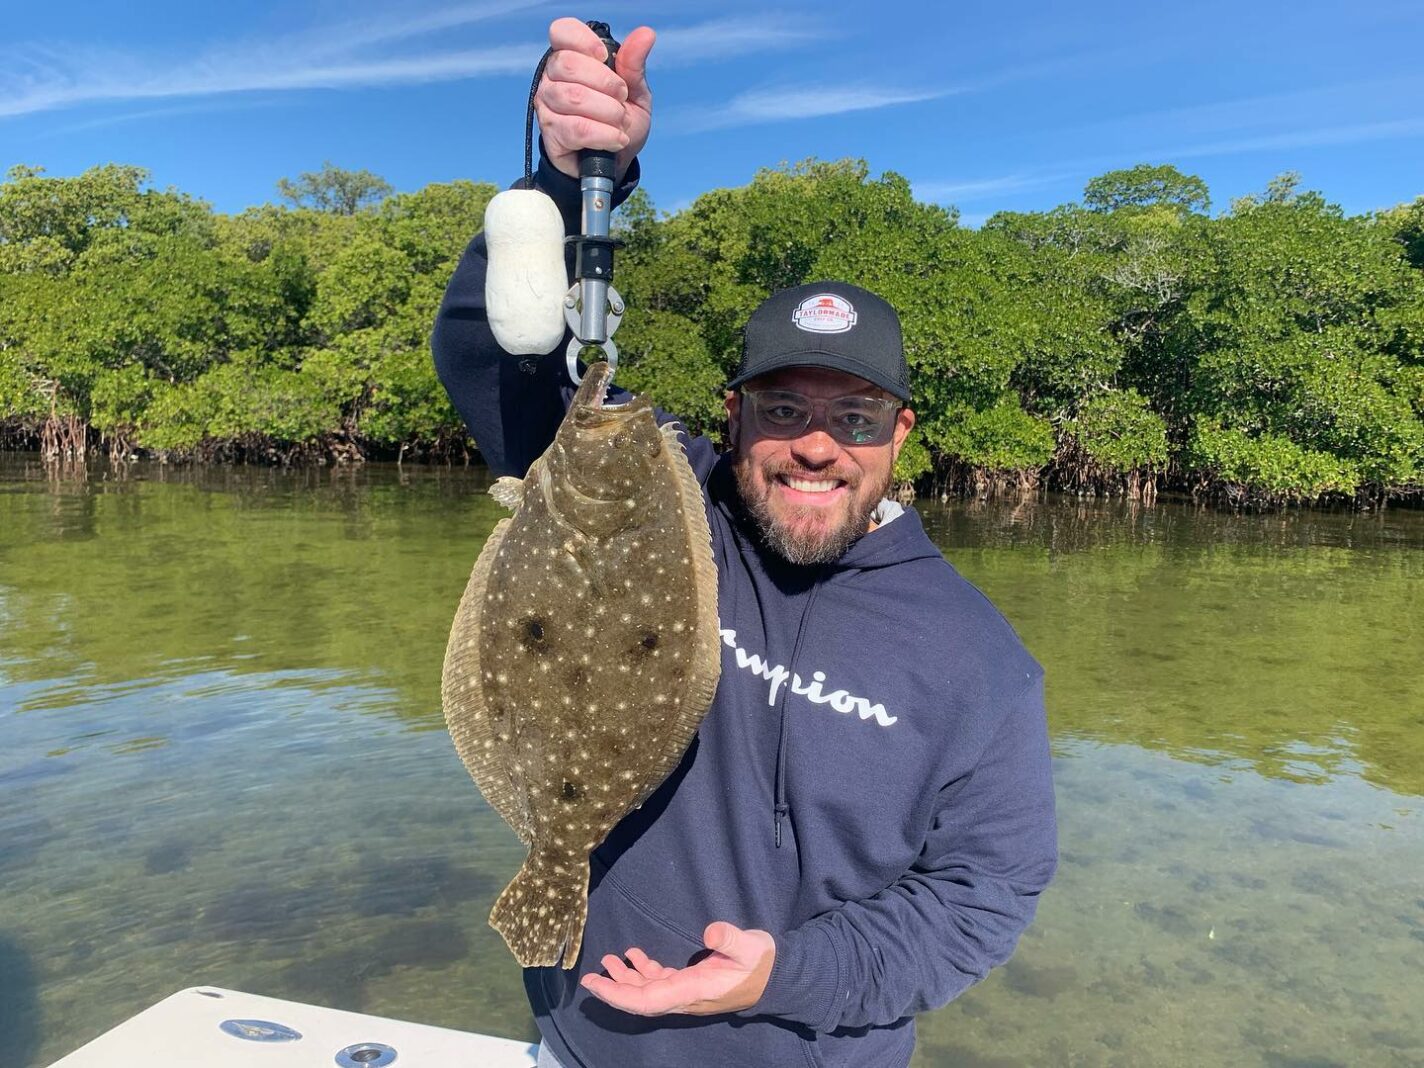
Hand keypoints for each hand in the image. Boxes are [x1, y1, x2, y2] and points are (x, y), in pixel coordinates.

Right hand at [535, 18, 654, 181]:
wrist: (616, 163)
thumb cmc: (620, 121)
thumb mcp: (635, 92)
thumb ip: (634, 65)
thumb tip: (646, 34)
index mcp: (571, 57)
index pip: (562, 31)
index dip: (584, 41)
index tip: (604, 58)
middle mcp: (553, 77)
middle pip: (569, 64)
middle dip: (606, 83)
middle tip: (621, 98)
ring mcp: (547, 105)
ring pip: (574, 97)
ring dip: (608, 112)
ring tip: (620, 123)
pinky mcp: (551, 132)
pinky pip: (576, 128)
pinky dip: (604, 135)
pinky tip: (616, 139)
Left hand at [580, 922, 775, 1015]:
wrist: (777, 977)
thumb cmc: (761, 962)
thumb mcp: (749, 946)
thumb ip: (729, 938)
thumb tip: (710, 931)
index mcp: (693, 990)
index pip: (648, 1000)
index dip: (619, 995)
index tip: (596, 984)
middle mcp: (684, 996)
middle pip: (641, 1000)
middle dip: (613, 990)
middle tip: (589, 976)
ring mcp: (686, 991)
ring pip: (647, 991)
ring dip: (625, 978)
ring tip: (607, 960)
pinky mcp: (690, 982)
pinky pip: (659, 982)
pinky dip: (643, 970)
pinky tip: (633, 956)